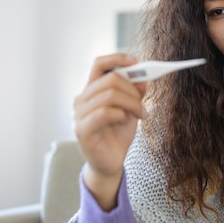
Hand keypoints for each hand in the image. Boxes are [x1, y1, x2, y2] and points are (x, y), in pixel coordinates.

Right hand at [73, 53, 146, 209]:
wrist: (111, 164)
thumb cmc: (118, 135)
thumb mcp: (131, 110)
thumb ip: (135, 94)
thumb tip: (143, 79)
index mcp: (92, 90)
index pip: (99, 64)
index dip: (117, 58)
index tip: (136, 61)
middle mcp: (82, 99)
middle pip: (109, 79)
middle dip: (133, 88)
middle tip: (144, 102)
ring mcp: (79, 114)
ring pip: (109, 95)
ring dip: (131, 103)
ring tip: (141, 114)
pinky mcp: (81, 130)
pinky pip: (104, 113)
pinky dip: (121, 114)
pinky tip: (125, 121)